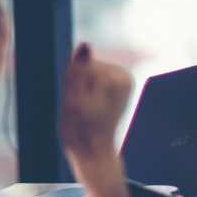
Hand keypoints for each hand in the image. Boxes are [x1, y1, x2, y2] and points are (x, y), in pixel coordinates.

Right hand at [58, 43, 131, 161]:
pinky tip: (90, 105)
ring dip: (82, 87)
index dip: (71, 83)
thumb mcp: (72, 101)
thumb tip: (84, 45)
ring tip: (85, 108)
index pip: (82, 65)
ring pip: (91, 72)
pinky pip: (95, 78)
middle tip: (79, 108)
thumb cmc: (79, 130)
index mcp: (116, 80)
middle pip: (89, 67)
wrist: (92, 151)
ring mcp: (124, 81)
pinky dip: (88, 90)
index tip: (76, 104)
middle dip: (78, 84)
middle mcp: (124, 77)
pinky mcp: (119, 85)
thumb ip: (78, 71)